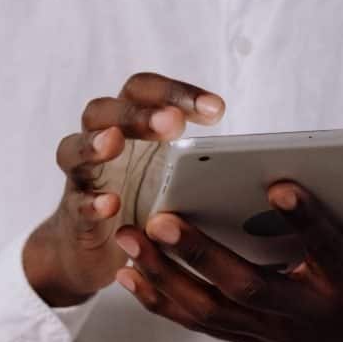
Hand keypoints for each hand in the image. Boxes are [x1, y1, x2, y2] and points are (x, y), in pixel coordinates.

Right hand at [23, 72, 224, 306]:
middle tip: (171, 124)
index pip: (144, 91)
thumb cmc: (142, 202)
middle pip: (107, 110)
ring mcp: (83, 176)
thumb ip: (202, 162)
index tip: (217, 110)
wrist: (93, 250)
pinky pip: (77, 203)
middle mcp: (102, 141)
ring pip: (76, 148)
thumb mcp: (174, 176)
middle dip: (140, 114)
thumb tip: (269, 170)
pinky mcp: (74, 213)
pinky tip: (110, 204)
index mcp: (130, 125)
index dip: (177, 93)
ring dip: (96, 143)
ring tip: (114, 143)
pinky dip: (91, 201)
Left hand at [113, 183, 342, 341]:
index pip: (327, 252)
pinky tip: (127, 273)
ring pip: (209, 308)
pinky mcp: (249, 340)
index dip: (306, 220)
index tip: (280, 182)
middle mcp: (303, 314)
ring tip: (127, 237)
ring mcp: (270, 332)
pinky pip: (198, 324)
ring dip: (164, 275)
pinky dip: (160, 301)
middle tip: (161, 216)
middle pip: (246, 286)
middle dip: (201, 253)